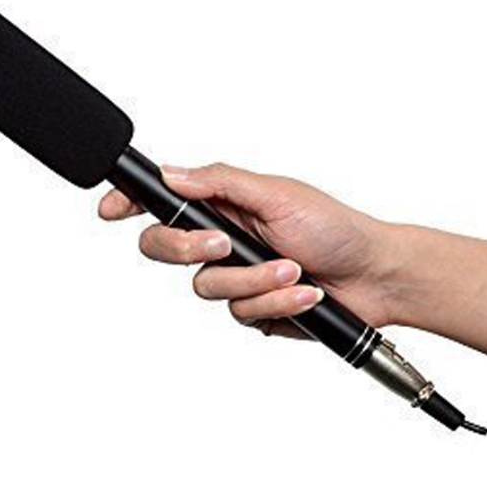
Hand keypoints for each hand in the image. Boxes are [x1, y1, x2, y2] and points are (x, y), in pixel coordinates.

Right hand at [98, 163, 400, 338]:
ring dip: (253, 281)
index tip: (111, 209)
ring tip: (292, 271)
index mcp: (222, 204)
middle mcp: (220, 239)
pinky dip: (275, 304)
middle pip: (164, 248)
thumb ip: (220, 182)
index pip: (162, 201)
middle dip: (188, 249)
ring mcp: (234, 276)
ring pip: (206, 288)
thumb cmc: (334, 227)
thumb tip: (170, 173)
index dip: (129, 203)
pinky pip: (240, 312)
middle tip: (222, 244)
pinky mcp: (250, 308)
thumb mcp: (277, 194)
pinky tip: (305, 295)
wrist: (375, 276)